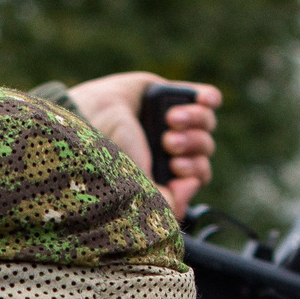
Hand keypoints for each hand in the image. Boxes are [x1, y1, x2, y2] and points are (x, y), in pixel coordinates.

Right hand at [64, 72, 222, 214]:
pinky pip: (208, 98)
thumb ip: (166, 202)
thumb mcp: (135, 187)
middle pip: (205, 150)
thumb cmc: (104, 154)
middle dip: (192, 146)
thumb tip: (194, 185)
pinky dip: (209, 99)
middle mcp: (170, 149)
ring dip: (195, 122)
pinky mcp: (173, 95)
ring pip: (207, 124)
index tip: (177, 170)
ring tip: (170, 119)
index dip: (195, 172)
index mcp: (163, 173)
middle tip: (168, 143)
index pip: (198, 176)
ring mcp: (173, 121)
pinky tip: (201, 101)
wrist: (89, 113)